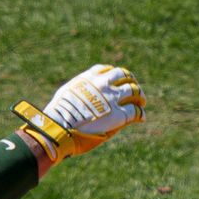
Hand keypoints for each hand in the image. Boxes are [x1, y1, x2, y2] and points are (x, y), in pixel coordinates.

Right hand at [12, 64, 145, 163]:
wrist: (59, 128)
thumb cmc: (57, 116)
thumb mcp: (66, 95)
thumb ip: (78, 91)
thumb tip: (81, 97)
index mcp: (89, 77)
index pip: (107, 69)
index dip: (115, 74)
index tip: (117, 79)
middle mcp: (103, 84)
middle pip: (125, 76)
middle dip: (131, 81)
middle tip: (134, 89)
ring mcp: (113, 98)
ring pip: (134, 91)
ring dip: (140, 96)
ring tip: (141, 103)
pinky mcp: (119, 115)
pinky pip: (135, 111)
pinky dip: (140, 114)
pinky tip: (141, 118)